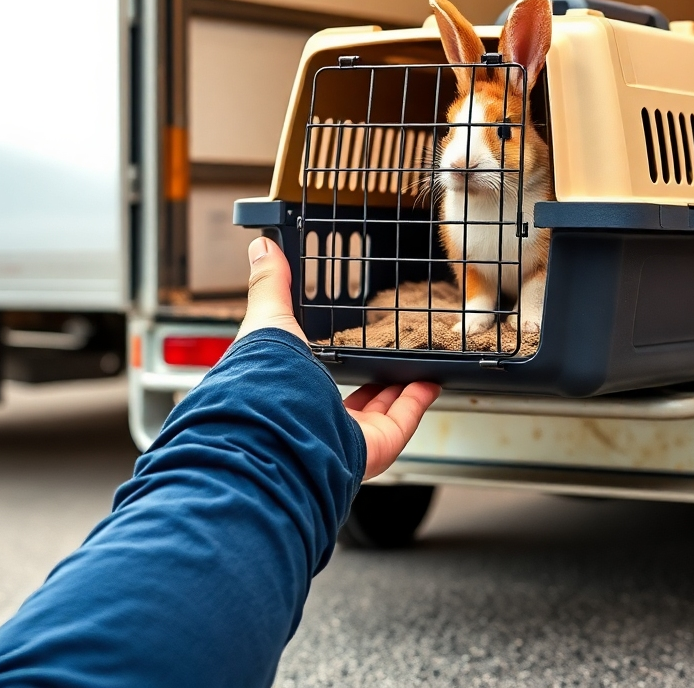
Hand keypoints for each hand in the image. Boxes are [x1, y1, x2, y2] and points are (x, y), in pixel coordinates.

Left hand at [237, 237, 439, 479]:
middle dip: (371, 378)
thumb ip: (270, 286)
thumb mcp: (267, 321)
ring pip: (381, 412)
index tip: (348, 338)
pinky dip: (420, 400)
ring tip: (418, 366)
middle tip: (389, 356)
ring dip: (400, 389)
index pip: (312, 375)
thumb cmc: (264, 385)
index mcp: (287, 395)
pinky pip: (404, 420)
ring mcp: (347, 437)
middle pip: (350, 400)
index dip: (331, 358)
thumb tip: (261, 247)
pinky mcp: (376, 444)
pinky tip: (432, 381)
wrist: (280, 432)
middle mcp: (316, 420)